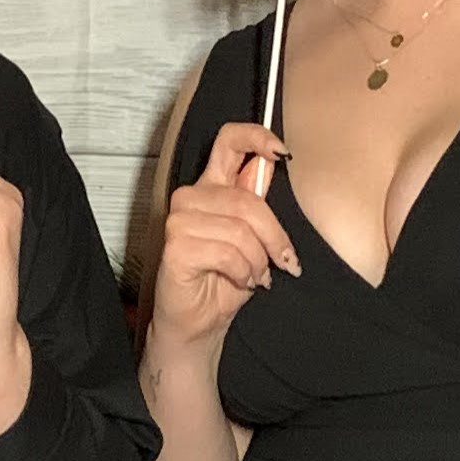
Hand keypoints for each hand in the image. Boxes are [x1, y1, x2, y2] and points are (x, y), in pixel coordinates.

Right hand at [148, 125, 301, 357]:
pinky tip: (241, 281)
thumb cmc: (223, 281)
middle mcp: (192, 198)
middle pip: (246, 199)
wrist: (199, 323)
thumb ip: (256, 201)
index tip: (280, 151)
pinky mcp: (175, 246)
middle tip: (284, 261)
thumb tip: (267, 163)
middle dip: (275, 236)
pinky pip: (226, 252)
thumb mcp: (253, 238)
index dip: (256, 136)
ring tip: (256, 276)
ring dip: (258, 260)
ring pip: (239, 229)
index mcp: (213, 187)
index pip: (229, 141)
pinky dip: (243, 271)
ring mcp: (180, 221)